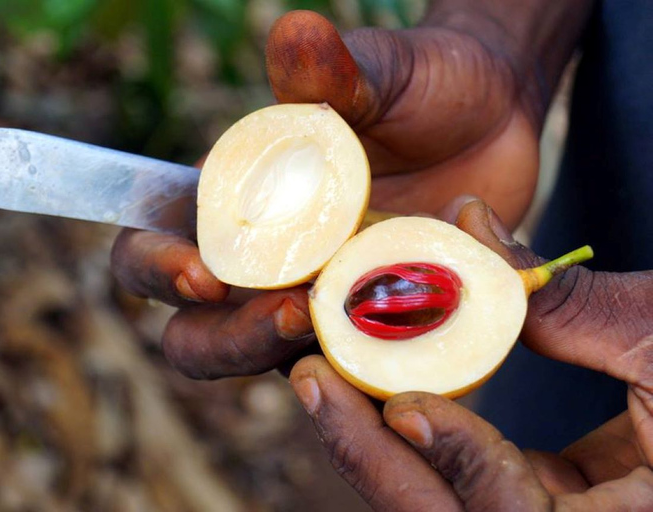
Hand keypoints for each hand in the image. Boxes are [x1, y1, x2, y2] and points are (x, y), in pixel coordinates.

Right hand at [112, 10, 542, 380]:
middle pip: (197, 336)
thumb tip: (294, 31)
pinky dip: (365, 381)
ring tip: (344, 328)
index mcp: (232, 205)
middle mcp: (261, 266)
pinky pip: (352, 378)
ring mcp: (314, 306)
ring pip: (266, 367)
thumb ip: (335, 71)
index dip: (153, 268)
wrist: (495, 117)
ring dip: (292, 363)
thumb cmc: (422, 84)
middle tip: (291, 313)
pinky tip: (404, 362)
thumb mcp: (384, 72)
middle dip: (227, 339)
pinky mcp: (371, 333)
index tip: (202, 273)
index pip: (149, 248)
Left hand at [289, 199, 652, 510]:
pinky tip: (371, 383)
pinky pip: (462, 479)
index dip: (468, 468)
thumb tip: (464, 221)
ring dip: (376, 448)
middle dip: (376, 461)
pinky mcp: (542, 497)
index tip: (408, 411)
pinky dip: (413, 437)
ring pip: (443, 506)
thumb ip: (570, 297)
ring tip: (318, 378)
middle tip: (311, 382)